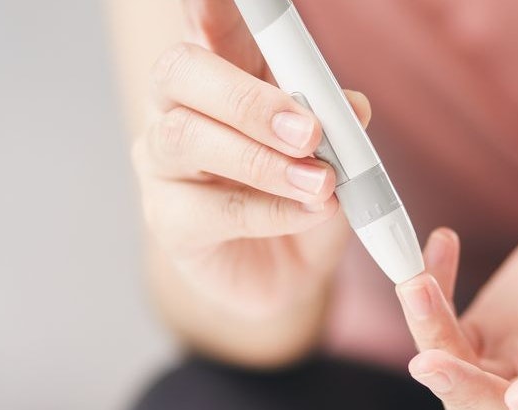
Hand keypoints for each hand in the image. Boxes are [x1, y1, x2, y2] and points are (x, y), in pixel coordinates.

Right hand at [133, 0, 370, 317]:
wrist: (290, 273)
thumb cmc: (305, 193)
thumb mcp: (336, 152)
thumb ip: (338, 123)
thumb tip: (352, 107)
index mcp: (223, 71)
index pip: (209, 22)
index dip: (210, 2)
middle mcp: (180, 106)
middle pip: (182, 72)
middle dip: (249, 99)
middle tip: (310, 133)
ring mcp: (165, 163)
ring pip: (187, 139)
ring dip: (263, 161)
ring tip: (321, 183)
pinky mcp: (169, 219)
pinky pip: (213, 209)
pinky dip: (271, 211)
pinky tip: (310, 214)